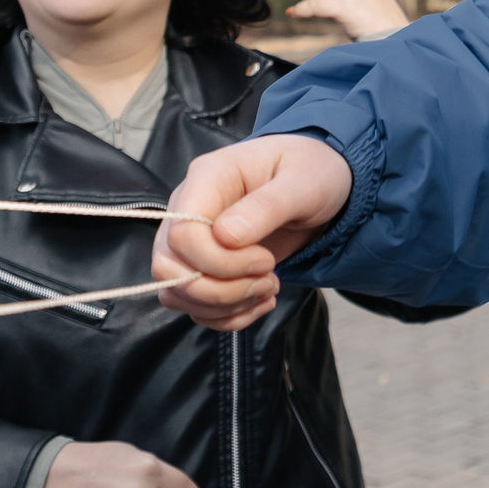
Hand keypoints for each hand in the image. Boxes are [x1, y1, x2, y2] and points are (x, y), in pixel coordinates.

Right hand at [154, 136, 353, 329]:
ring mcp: (192, 238)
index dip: (219, 261)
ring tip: (269, 289)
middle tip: (269, 281)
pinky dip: (228, 315)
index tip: (266, 260)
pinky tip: (262, 300)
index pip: (182, 234)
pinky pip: (195, 304)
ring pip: (176, 292)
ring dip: (225, 306)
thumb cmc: (312, 172)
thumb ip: (266, 206)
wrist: (319, 183)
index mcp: (208, 178)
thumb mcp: (303, 182)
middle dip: (220, 291)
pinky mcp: (203, 264)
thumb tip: (225, 236)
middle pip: (169, 268)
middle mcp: (189, 208)